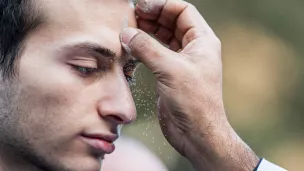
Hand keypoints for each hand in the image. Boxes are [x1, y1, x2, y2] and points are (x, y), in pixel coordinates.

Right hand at [120, 0, 258, 169]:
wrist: (196, 132)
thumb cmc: (193, 101)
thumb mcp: (170, 69)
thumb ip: (147, 48)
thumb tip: (127, 32)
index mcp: (202, 41)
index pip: (182, 11)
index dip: (161, 5)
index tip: (141, 8)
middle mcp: (193, 49)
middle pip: (171, 22)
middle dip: (152, 17)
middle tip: (131, 17)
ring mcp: (181, 62)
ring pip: (163, 38)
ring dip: (147, 32)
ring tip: (129, 29)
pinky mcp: (170, 75)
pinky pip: (156, 54)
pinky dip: (144, 48)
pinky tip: (132, 47)